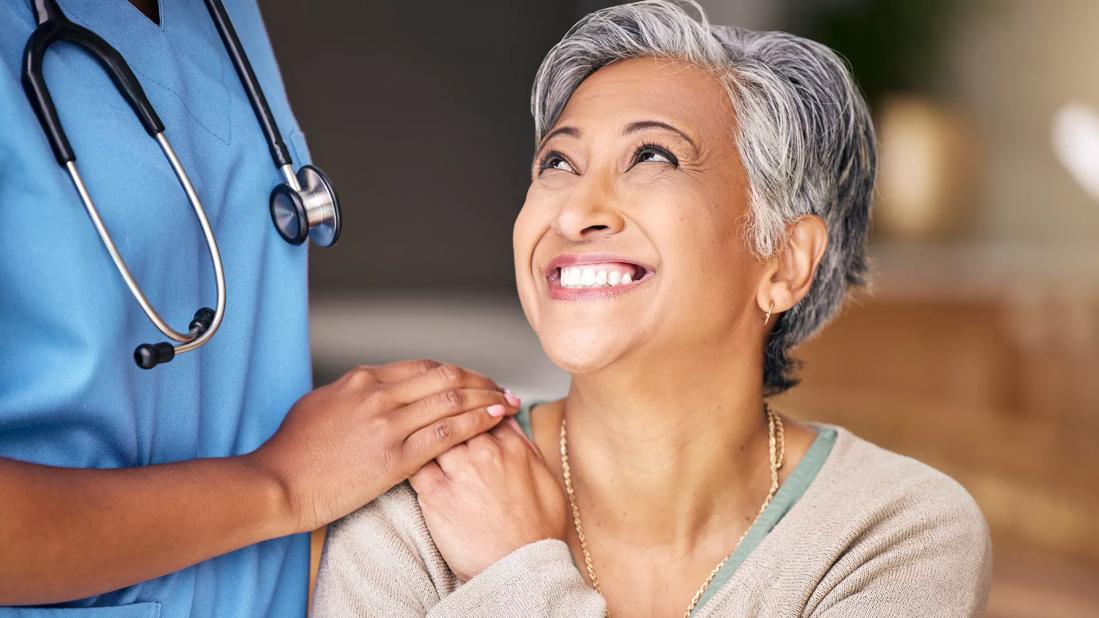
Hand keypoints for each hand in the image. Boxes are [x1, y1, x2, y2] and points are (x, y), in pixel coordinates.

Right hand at [247, 359, 519, 532]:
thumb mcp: (320, 405)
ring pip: (452, 399)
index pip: (422, 367)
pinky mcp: (395, 457)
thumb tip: (373, 391)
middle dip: (479, 380)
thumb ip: (353, 395)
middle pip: (444, 376)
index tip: (472, 379)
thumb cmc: (291, 452)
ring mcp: (388, 424)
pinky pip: (448, 433)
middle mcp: (379, 395)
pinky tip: (495, 419)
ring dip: (486, 397)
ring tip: (507, 400)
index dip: (455, 372)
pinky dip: (477, 421)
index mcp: (361, 380)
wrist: (277, 484)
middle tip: (499, 387)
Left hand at [411, 419, 567, 580]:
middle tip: (436, 418)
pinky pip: (415, 462)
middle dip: (446, 413)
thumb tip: (509, 420)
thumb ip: (525, 446)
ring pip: (433, 432)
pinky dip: (410, 457)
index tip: (464, 409)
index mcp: (512, 447)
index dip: (471, 406)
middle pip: (456, 414)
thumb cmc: (535, 532)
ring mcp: (459, 472)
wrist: (520, 571)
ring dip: (425, 432)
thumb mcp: (546, 481)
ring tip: (418, 437)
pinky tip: (407, 459)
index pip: (484, 408)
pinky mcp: (436, 495)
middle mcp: (486, 453)